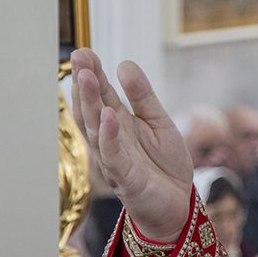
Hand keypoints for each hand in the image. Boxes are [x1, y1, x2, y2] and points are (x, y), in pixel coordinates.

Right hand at [70, 49, 192, 242]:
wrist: (178, 205)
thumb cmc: (164, 165)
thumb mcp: (159, 122)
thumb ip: (143, 96)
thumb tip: (124, 64)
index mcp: (118, 124)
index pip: (101, 95)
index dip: (92, 74)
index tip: (84, 51)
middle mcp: (110, 140)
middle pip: (93, 108)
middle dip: (85, 84)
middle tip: (79, 57)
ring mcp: (114, 159)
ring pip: (96, 129)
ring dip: (90, 104)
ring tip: (86, 78)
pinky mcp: (125, 178)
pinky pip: (113, 156)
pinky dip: (109, 136)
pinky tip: (107, 116)